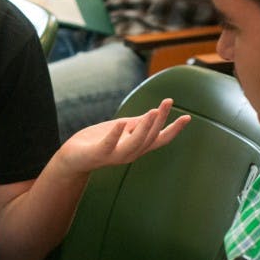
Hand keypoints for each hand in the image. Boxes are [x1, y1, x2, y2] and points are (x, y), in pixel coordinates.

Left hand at [56, 98, 189, 174]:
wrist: (72, 157)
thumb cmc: (96, 141)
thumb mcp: (120, 129)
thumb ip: (136, 124)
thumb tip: (154, 113)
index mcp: (136, 146)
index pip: (159, 139)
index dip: (174, 129)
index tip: (188, 117)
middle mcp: (130, 153)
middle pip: (150, 138)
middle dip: (160, 120)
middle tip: (168, 101)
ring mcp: (115, 155)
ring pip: (135, 143)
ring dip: (145, 128)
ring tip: (152, 111)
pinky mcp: (99, 153)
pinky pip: (109, 145)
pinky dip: (116, 135)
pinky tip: (121, 124)